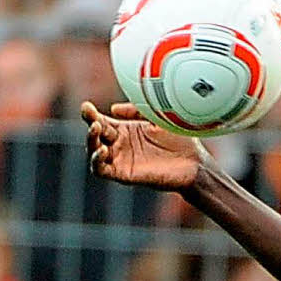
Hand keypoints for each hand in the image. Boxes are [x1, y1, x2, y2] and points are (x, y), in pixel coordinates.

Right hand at [82, 101, 209, 191]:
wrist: (195, 162)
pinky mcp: (124, 174)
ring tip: (97, 129)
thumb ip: (138, 110)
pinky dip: (96, 161)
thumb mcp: (157, 118)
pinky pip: (101, 170)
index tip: (86, 106)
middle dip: (91, 124)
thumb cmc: (180, 140)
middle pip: (95, 134)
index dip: (90, 114)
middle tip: (93, 118)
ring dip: (90, 141)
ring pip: (93, 151)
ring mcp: (121, 160)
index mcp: (125, 130)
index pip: (101, 120)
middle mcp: (120, 145)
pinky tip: (103, 150)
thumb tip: (114, 108)